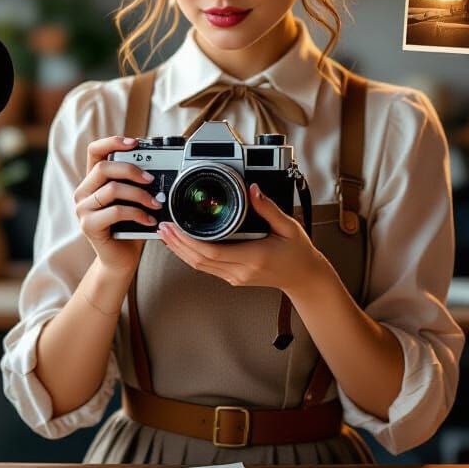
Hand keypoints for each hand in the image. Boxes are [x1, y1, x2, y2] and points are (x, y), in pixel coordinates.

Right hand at [73, 136, 161, 275]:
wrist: (121, 259)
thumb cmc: (129, 227)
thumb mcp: (134, 200)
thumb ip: (138, 184)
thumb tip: (160, 169)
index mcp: (93, 181)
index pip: (95, 151)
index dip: (113, 142)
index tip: (135, 142)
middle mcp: (83, 192)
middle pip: (104, 168)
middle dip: (131, 170)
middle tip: (151, 180)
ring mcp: (82, 209)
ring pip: (112, 189)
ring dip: (139, 195)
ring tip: (156, 203)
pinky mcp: (88, 225)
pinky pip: (116, 211)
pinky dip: (137, 213)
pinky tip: (149, 219)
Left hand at [156, 183, 332, 300]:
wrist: (304, 277)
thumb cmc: (298, 252)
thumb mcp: (287, 226)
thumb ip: (268, 208)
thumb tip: (253, 189)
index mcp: (253, 257)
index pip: (212, 251)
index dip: (188, 241)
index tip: (175, 227)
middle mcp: (241, 271)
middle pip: (199, 260)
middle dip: (177, 244)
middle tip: (163, 227)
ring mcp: (236, 277)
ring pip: (199, 266)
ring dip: (180, 251)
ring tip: (167, 235)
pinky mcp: (234, 278)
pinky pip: (207, 268)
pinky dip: (191, 255)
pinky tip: (183, 245)